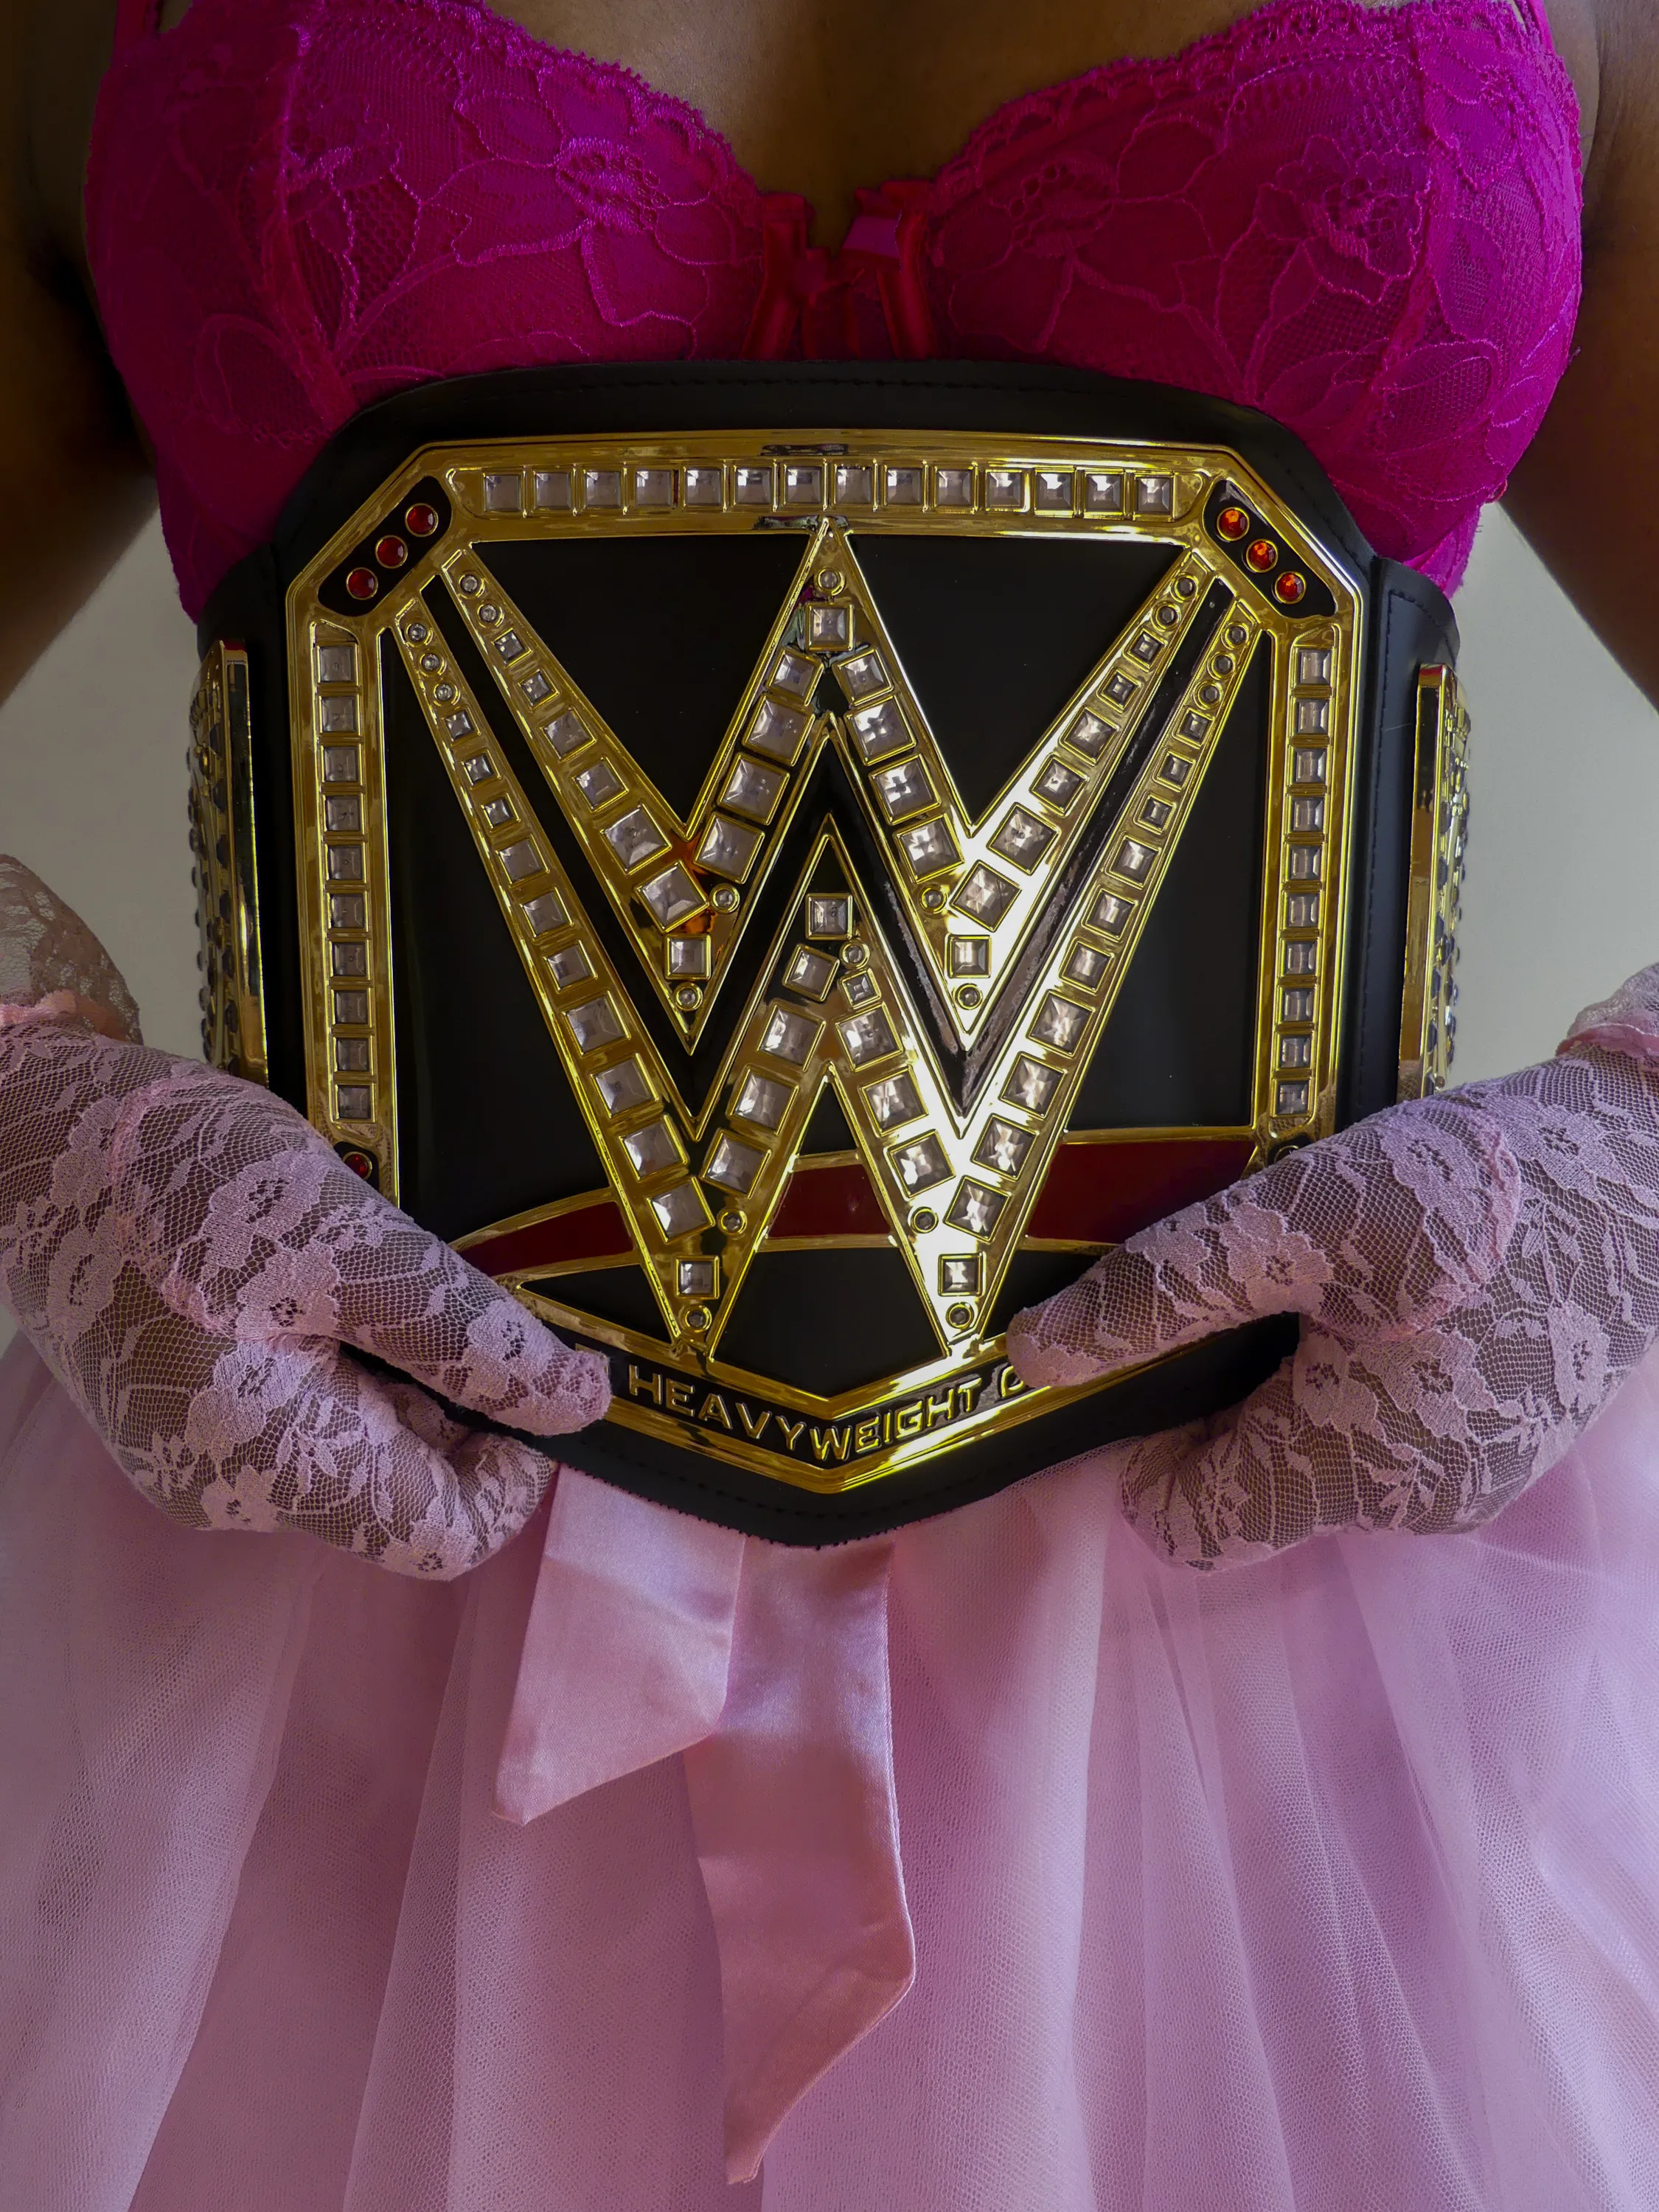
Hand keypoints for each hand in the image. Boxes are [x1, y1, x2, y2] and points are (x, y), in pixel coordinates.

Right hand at [0, 857, 609, 1575]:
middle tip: (454, 1279)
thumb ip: (464, 1331)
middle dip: (454, 1395)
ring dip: (399, 1361)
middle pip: (403, 1485)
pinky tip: (325, 1264)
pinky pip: (302, 1405)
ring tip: (375, 1256)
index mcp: (271, 1466)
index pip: (446, 1534)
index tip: (538, 1369)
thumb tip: (580, 1403)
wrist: (19, 1127)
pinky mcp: (184, 1405)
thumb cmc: (170, 1176)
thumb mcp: (346, 1239)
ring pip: (357, 1438)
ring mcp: (199, 1451)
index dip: (517, 1464)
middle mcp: (231, 1488)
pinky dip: (344, 1344)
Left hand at [1007, 966, 1658, 1568]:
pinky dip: (1356, 1370)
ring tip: (1316, 1269)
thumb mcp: (1299, 1215)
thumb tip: (1037, 1358)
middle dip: (1216, 1397)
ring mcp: (1469, 1479)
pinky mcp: (1502, 1437)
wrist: (1653, 1161)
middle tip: (1234, 1281)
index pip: (1186, 1524)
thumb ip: (1165, 1292)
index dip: (1136, 1446)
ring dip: (1288, 1375)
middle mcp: (1412, 1506)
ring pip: (1317, 1455)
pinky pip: (1385, 1430)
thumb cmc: (1476, 1188)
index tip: (1134, 1351)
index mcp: (1352, 1471)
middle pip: (1249, 1488)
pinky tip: (1378, 1285)